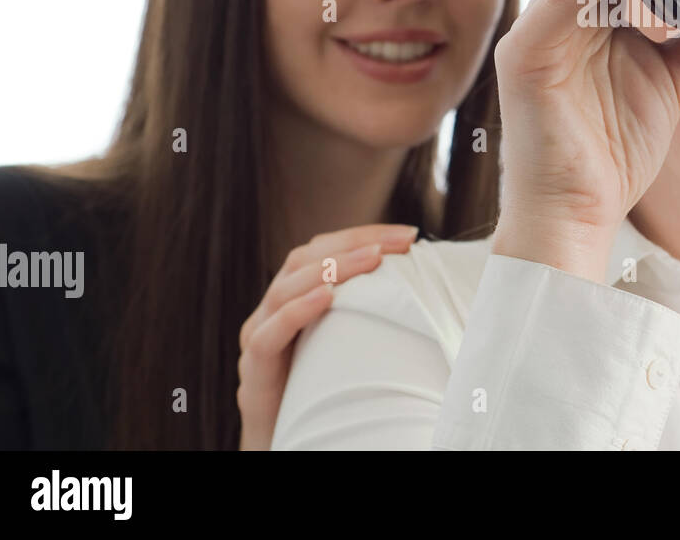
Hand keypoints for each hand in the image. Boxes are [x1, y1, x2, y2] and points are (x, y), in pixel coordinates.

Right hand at [236, 223, 418, 448]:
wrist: (287, 444)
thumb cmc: (325, 391)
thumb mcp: (349, 343)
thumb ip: (369, 313)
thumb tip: (426, 288)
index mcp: (294, 298)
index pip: (323, 249)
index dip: (362, 235)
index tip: (408, 235)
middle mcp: (271, 310)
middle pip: (304, 258)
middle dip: (354, 243)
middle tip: (399, 241)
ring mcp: (256, 338)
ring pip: (284, 288)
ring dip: (333, 268)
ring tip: (372, 258)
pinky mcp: (253, 372)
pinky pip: (268, 335)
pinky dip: (297, 311)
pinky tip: (327, 297)